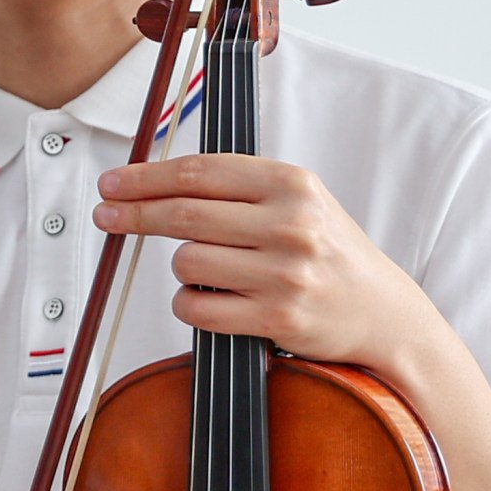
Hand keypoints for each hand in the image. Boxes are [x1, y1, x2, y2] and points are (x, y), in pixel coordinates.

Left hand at [93, 152, 444, 375]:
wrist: (383, 314)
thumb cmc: (329, 254)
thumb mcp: (299, 202)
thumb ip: (239, 188)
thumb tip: (154, 183)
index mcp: (293, 183)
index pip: (199, 172)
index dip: (145, 177)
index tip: (112, 183)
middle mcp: (291, 223)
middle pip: (185, 213)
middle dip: (134, 214)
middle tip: (107, 215)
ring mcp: (285, 272)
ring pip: (188, 263)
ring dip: (180, 269)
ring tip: (206, 272)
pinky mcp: (278, 317)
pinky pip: (199, 308)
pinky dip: (189, 305)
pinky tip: (208, 301)